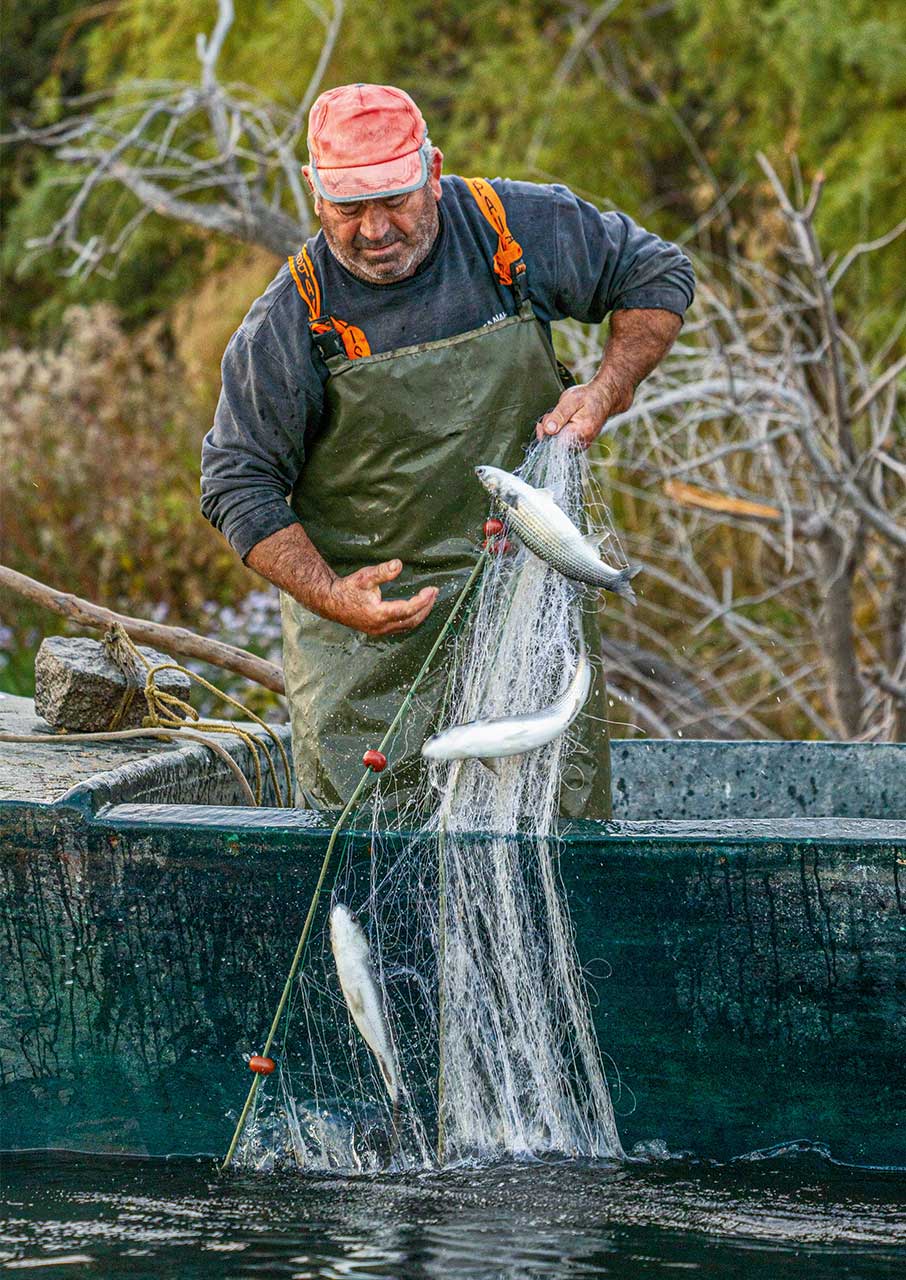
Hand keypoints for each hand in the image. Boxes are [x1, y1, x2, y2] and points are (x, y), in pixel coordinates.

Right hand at [322, 559, 437, 636]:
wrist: (330, 602)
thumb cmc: (347, 589)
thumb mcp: (365, 577)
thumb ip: (382, 572)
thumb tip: (399, 564)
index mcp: (379, 614)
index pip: (408, 609)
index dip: (422, 601)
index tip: (432, 590)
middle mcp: (381, 626)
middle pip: (412, 620)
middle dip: (426, 607)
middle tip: (434, 594)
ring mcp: (380, 630)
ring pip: (407, 626)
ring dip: (420, 614)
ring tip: (429, 601)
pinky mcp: (378, 630)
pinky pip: (400, 627)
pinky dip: (411, 619)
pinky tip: (415, 609)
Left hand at [536, 373, 633, 449]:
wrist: (604, 397)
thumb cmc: (589, 397)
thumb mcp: (571, 400)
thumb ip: (559, 415)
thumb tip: (548, 430)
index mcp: (578, 434)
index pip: (553, 444)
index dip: (545, 433)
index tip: (545, 422)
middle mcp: (580, 443)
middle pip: (553, 445)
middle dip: (548, 431)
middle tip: (552, 416)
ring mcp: (579, 445)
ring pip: (556, 444)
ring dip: (552, 431)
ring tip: (559, 417)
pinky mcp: (577, 444)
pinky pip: (561, 443)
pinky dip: (557, 432)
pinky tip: (562, 422)